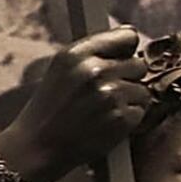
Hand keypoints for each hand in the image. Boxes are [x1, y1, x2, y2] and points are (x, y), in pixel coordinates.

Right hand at [0, 27, 146, 181]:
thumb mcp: (61, 70)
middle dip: (127, 77)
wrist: (37, 147)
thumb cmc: (50, 108)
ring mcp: (110, 95)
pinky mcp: (122, 118)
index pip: (126, 37)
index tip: (121, 58)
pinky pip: (142, 110)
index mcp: (76, 54)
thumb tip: (131, 34)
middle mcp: (94, 71)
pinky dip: (129, 118)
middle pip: (139, 64)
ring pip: (143, 89)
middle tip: (103, 93)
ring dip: (129, 100)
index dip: (126, 49)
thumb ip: (93, 52)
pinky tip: (107, 122)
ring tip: (102, 110)